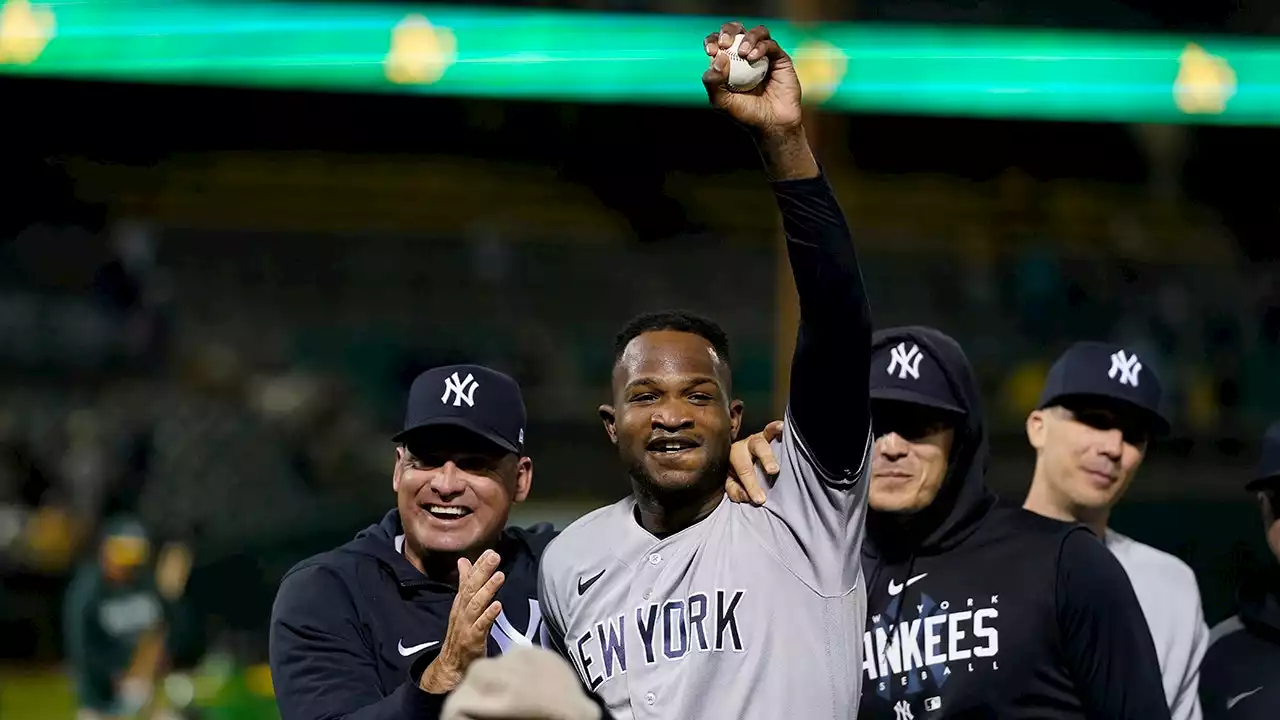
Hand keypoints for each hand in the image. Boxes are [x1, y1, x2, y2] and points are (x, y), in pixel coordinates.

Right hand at [420, 550, 504, 693]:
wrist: (451, 666)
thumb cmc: (461, 633)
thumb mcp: (463, 607)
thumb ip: (465, 584)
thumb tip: (464, 561)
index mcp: (461, 603)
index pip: (468, 581)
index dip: (479, 566)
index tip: (490, 550)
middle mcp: (462, 612)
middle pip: (471, 589)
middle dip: (482, 571)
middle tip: (494, 556)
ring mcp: (466, 626)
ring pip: (475, 605)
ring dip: (487, 590)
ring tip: (499, 575)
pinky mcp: (472, 640)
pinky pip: (480, 626)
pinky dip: (488, 615)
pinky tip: (498, 605)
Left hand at [702, 22, 801, 134]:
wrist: (772, 124)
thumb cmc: (746, 114)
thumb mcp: (722, 102)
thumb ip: (713, 82)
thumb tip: (718, 57)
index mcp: (728, 63)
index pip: (718, 42)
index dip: (713, 40)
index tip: (711, 50)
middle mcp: (745, 56)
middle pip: (736, 30)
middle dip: (728, 31)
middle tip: (725, 42)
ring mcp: (764, 56)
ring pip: (756, 32)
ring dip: (748, 38)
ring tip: (743, 53)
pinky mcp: (779, 58)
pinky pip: (770, 44)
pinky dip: (761, 47)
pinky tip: (753, 57)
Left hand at [725, 420, 784, 505]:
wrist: (738, 460)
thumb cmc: (737, 474)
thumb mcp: (732, 484)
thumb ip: (737, 492)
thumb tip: (748, 497)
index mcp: (734, 456)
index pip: (744, 471)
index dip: (752, 485)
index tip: (760, 499)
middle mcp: (745, 445)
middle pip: (754, 451)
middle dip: (765, 460)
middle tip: (774, 470)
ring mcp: (757, 439)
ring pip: (763, 440)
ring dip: (773, 442)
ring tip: (780, 445)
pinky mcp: (767, 435)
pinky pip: (771, 430)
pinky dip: (776, 427)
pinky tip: (783, 427)